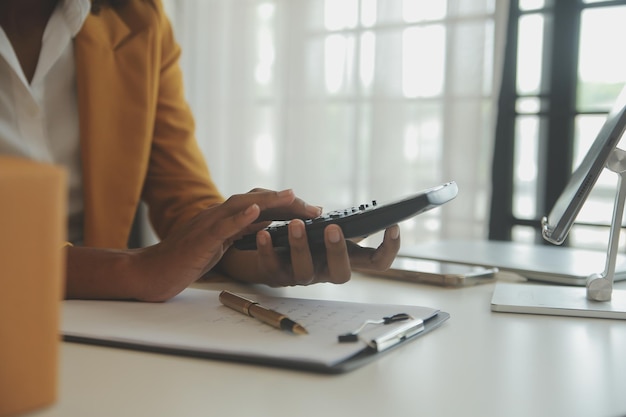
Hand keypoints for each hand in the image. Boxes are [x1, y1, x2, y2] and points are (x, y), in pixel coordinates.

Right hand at [65, 189, 311, 301]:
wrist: (151, 273)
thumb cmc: (184, 260)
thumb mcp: (219, 243)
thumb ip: (239, 229)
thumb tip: (265, 219)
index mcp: (224, 219)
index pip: (260, 205)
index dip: (286, 205)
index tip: (312, 210)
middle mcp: (217, 216)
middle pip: (256, 200)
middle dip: (287, 202)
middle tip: (314, 207)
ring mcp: (207, 225)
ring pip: (241, 206)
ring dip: (269, 200)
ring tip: (292, 197)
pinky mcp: (199, 240)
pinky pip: (220, 226)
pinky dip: (239, 217)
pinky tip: (257, 212)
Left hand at [217, 216, 400, 286]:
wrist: (259, 247)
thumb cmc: (296, 230)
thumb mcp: (313, 220)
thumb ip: (320, 216)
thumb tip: (321, 214)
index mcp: (343, 256)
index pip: (375, 262)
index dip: (389, 249)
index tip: (393, 226)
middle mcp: (325, 270)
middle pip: (342, 274)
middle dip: (338, 251)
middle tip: (333, 228)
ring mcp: (300, 276)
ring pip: (305, 271)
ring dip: (301, 246)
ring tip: (296, 224)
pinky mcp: (275, 275)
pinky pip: (271, 265)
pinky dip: (268, 248)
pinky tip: (264, 233)